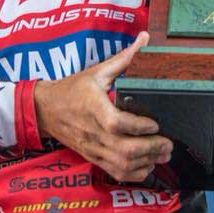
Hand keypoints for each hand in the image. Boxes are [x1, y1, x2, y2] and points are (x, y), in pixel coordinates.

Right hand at [33, 32, 171, 181]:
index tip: (155, 123)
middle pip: (124, 149)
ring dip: (146, 162)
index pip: (116, 123)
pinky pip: (115, 172)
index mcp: (93, 107)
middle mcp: (93, 131)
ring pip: (122, 164)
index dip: (138, 127)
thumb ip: (124, 58)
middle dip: (151, 148)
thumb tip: (144, 39)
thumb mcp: (96, 71)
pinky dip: (134, 173)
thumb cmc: (71, 89)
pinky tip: (147, 165)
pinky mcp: (93, 157)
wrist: (45, 109)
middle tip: (168, 143)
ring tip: (163, 154)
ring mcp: (93, 148)